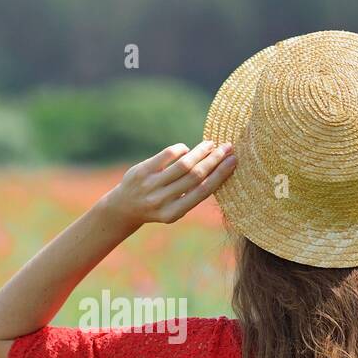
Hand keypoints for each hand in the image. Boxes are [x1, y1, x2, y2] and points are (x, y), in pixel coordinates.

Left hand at [99, 140, 236, 226]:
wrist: (124, 207)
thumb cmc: (158, 205)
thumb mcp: (174, 208)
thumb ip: (191, 193)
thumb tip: (219, 167)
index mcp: (173, 213)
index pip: (202, 191)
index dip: (220, 175)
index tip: (234, 161)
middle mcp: (161, 200)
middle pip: (194, 175)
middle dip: (214, 160)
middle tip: (228, 148)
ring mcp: (150, 185)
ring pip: (182, 164)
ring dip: (200, 151)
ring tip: (211, 144)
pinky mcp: (141, 171)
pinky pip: (166, 155)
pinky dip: (180, 150)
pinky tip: (186, 150)